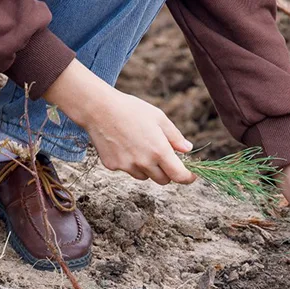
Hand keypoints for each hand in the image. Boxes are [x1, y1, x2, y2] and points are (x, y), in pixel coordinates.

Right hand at [44, 59, 196, 185]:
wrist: (98, 109)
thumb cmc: (131, 109)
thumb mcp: (159, 118)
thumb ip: (175, 137)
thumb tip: (187, 149)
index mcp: (159, 151)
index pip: (179, 176)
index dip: (188, 178)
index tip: (191, 175)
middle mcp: (144, 162)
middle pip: (163, 180)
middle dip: (167, 172)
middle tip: (163, 157)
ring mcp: (127, 166)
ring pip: (145, 176)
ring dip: (148, 168)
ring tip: (139, 145)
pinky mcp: (113, 166)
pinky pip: (127, 170)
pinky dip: (130, 163)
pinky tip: (124, 144)